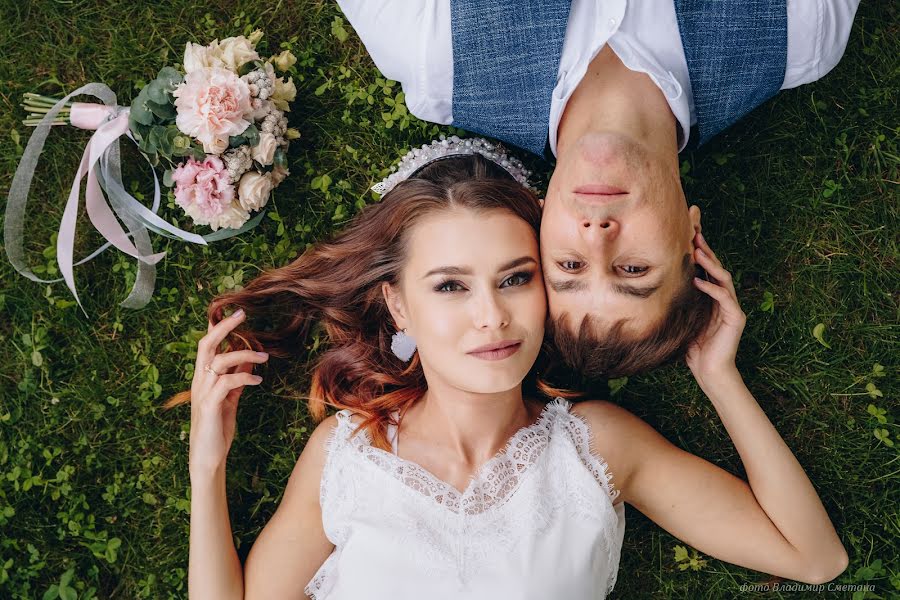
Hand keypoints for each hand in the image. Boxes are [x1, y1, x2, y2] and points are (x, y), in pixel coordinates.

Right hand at [189, 308, 268, 478]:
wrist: (208, 457)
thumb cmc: (217, 428)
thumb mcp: (229, 400)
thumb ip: (235, 381)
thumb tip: (248, 364)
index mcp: (203, 378)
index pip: (207, 346)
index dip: (219, 328)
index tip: (236, 314)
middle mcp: (200, 382)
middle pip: (206, 345)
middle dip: (223, 328)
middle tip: (242, 314)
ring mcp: (203, 393)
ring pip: (218, 361)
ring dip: (243, 355)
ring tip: (264, 357)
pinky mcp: (210, 406)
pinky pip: (226, 383)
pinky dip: (244, 377)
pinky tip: (257, 380)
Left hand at [685, 232, 745, 387]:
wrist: (708, 371)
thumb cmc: (692, 346)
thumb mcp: (681, 317)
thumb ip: (677, 300)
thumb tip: (654, 283)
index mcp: (711, 295)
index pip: (705, 267)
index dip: (699, 249)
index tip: (687, 231)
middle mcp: (723, 297)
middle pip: (716, 266)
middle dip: (705, 247)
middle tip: (694, 231)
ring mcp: (731, 306)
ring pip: (723, 277)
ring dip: (710, 263)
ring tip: (697, 250)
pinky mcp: (736, 318)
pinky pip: (724, 298)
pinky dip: (711, 288)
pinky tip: (698, 281)